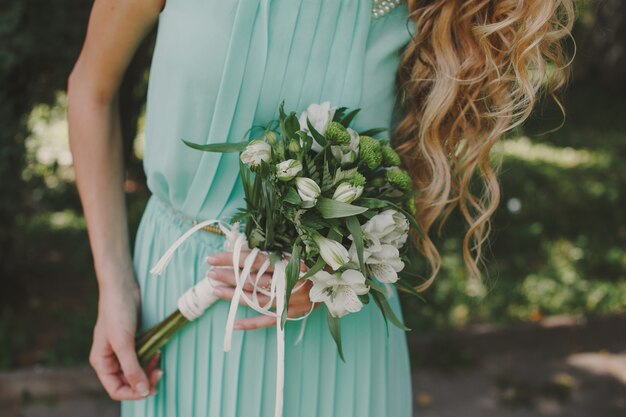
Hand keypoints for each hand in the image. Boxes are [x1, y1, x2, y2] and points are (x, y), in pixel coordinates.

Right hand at [89, 279, 161, 399]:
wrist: (121, 286)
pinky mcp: (132, 341)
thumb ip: (132, 368)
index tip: (151, 388)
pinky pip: (142, 357)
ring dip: (149, 368)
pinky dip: (150, 357)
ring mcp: (122, 350)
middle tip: (160, 372)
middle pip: (129, 382)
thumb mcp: (123, 342)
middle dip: (145, 380)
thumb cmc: (117, 312)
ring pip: (137, 370)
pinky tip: (157, 351)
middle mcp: (110, 359)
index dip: (134, 393)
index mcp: (102, 363)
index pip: (116, 389)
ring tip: (159, 358)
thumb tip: (143, 391)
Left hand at [205, 251, 321, 329]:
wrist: (340, 281)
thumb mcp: (298, 252)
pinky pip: (268, 320)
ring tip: (215, 290)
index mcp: (287, 262)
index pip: (253, 259)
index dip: (231, 259)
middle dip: (228, 276)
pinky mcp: (292, 313)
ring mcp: (289, 299)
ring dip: (233, 296)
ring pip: (256, 299)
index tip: (212, 258)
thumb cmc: (316, 262)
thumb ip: (274, 254)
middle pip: (251, 279)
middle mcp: (287, 281)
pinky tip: (233, 324)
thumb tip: (244, 251)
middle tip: (210, 273)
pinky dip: (251, 324)